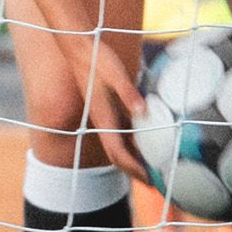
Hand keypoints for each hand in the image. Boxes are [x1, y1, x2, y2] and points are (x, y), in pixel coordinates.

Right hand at [71, 36, 151, 181]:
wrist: (79, 48)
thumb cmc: (97, 59)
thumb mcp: (116, 73)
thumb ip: (128, 92)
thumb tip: (142, 110)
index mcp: (103, 116)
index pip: (117, 151)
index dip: (133, 167)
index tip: (149, 179)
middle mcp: (103, 120)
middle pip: (117, 154)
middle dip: (132, 170)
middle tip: (153, 183)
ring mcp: (105, 114)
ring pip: (118, 143)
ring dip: (133, 157)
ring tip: (151, 166)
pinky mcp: (108, 106)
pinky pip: (121, 130)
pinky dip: (132, 141)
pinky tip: (145, 139)